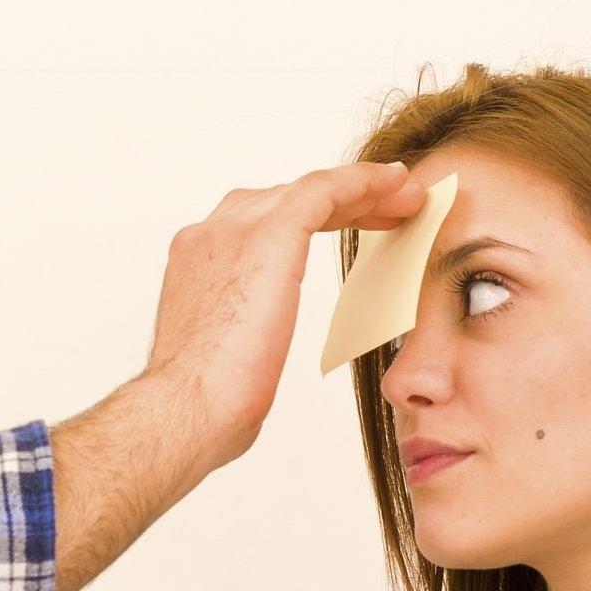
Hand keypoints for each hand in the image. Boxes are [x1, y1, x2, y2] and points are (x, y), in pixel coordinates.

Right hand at [141, 161, 424, 471]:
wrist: (185, 408)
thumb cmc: (202, 405)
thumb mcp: (222, 361)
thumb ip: (241, 338)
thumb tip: (260, 355)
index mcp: (197, 264)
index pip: (259, 224)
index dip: (309, 221)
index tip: (347, 228)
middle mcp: (211, 235)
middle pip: (286, 199)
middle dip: (341, 202)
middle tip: (388, 211)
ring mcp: (236, 230)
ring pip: (311, 189)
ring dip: (361, 190)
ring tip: (405, 197)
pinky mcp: (270, 234)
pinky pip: (326, 190)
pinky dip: (363, 182)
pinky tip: (396, 184)